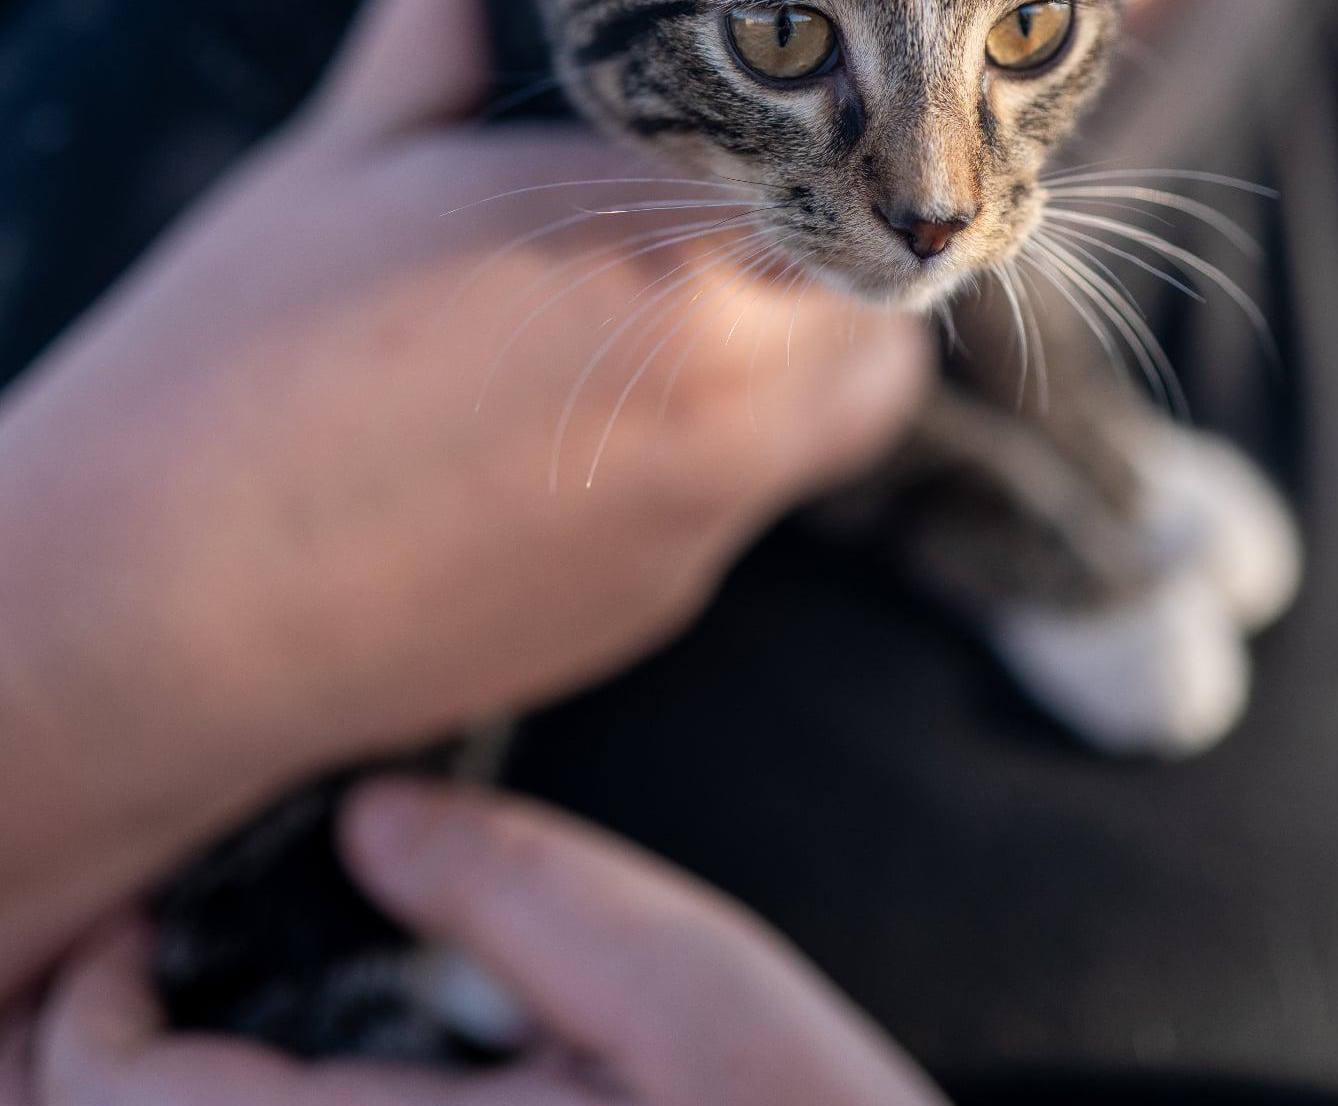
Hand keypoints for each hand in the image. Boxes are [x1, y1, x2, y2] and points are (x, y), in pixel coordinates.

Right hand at [0, 0, 928, 987]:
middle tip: (719, 222)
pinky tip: (562, 426)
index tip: (792, 118)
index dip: (826, 136)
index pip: (833, 168)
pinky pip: (743, 507)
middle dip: (827, 261)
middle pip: (880, 311)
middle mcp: (722, 388)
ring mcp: (699, 520)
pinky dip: (704, 453)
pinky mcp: (656, 606)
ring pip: (842, 417)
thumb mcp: (356, 140)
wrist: (146, 610)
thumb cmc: (235, 354)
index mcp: (658, 240)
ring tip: (639, 316)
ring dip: (791, 357)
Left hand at [27, 782, 947, 1105]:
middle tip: (164, 952)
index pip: (118, 1101)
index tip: (150, 912)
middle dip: (100, 1054)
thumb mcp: (686, 987)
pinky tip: (316, 1054)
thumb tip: (374, 818)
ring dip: (162, 1089)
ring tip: (220, 997)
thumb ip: (519, 885)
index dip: (94, 997)